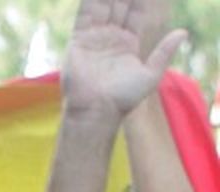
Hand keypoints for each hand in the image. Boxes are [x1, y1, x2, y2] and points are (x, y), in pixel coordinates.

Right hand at [61, 0, 184, 119]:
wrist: (97, 110)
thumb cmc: (123, 98)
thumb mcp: (151, 74)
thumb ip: (164, 52)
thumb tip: (183, 33)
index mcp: (128, 42)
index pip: (137, 10)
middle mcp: (111, 36)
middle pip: (120, 3)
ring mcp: (94, 36)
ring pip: (103, 4)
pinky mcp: (79, 39)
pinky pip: (85, 13)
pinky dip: (90, 0)